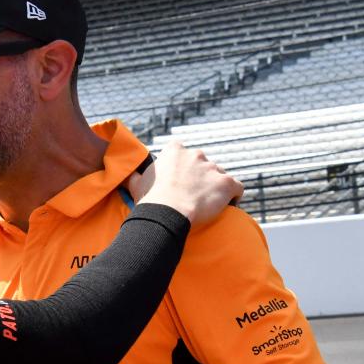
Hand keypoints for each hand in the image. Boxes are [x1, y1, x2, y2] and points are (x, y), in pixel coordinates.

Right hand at [129, 141, 243, 226]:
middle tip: (191, 195)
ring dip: (215, 187)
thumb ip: (134, 175)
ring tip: (208, 205)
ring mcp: (213, 168)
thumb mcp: (136, 184)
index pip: (181, 152)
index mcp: (174, 151)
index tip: (178, 180)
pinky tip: (228, 207)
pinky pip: (237, 188)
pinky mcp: (228, 183)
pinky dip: (234, 197)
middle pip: (203, 164)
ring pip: (219, 175)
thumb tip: (126, 174)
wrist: (168, 212)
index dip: (181, 166)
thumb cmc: (151, 199)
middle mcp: (196, 155)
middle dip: (200, 177)